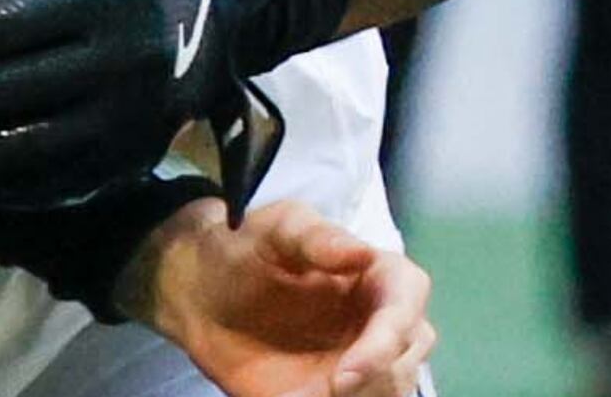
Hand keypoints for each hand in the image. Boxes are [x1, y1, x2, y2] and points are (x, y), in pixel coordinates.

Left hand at [123, 199, 434, 396]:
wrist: (201, 296)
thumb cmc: (244, 250)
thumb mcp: (273, 229)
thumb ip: (315, 238)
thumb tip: (362, 252)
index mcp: (376, 275)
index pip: (408, 301)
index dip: (390, 337)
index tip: (349, 371)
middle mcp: (379, 322)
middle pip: (408, 355)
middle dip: (379, 377)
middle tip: (331, 389)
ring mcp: (363, 361)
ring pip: (392, 388)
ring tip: (313, 393)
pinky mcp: (336, 390)